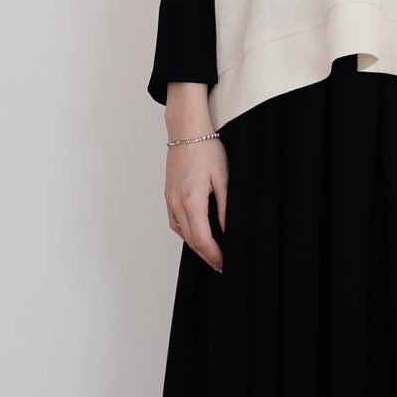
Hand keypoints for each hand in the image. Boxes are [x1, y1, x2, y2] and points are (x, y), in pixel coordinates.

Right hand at [165, 136, 227, 270]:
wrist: (186, 131)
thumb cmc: (206, 150)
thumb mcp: (223, 179)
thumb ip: (225, 208)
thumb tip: (228, 231)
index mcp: (191, 201)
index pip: (203, 240)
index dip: (214, 256)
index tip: (225, 264)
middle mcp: (176, 204)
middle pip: (191, 241)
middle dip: (207, 256)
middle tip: (221, 265)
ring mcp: (170, 200)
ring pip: (182, 234)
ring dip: (197, 246)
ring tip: (212, 253)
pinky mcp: (168, 195)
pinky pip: (176, 222)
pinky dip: (187, 233)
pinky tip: (197, 234)